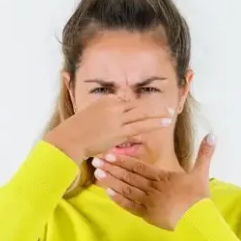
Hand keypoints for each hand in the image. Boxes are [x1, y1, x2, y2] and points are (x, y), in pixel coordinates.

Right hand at [45, 95, 174, 161]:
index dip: (136, 108)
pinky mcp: (119, 132)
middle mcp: (112, 106)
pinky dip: (153, 124)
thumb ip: (102, 116)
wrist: (69, 139)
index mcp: (105, 101)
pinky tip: (163, 124)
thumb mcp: (89, 117)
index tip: (145, 111)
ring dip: (158, 114)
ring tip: (171, 114)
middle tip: (167, 107)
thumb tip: (110, 122)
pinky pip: (140, 126)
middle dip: (153, 106)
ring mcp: (117, 118)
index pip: (125, 102)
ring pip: (142, 114)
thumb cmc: (75, 132)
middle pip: (137, 105)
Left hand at [92, 134, 216, 229]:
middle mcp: (152, 188)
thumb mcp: (202, 173)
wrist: (198, 220)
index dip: (122, 160)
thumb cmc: (199, 197)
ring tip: (97, 175)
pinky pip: (130, 207)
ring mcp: (149, 202)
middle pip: (128, 177)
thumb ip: (204, 153)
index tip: (109, 154)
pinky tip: (108, 194)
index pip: (138, 167)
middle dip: (111, 168)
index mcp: (162, 177)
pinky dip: (119, 200)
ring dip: (111, 182)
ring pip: (126, 190)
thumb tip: (213, 134)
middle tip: (95, 161)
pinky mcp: (148, 215)